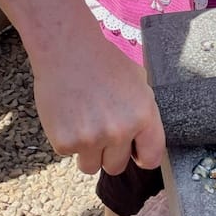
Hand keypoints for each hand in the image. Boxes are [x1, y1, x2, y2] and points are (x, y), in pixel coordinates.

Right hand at [31, 32, 165, 175]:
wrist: (68, 49)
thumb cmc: (104, 62)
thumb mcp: (138, 83)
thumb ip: (143, 114)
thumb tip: (146, 139)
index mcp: (143, 116)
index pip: (151, 158)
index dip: (141, 156)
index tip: (133, 151)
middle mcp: (119, 131)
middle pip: (116, 167)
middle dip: (109, 153)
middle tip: (100, 129)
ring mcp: (91, 138)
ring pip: (90, 166)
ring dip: (87, 152)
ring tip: (83, 123)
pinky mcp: (64, 141)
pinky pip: (68, 153)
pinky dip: (66, 139)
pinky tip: (68, 115)